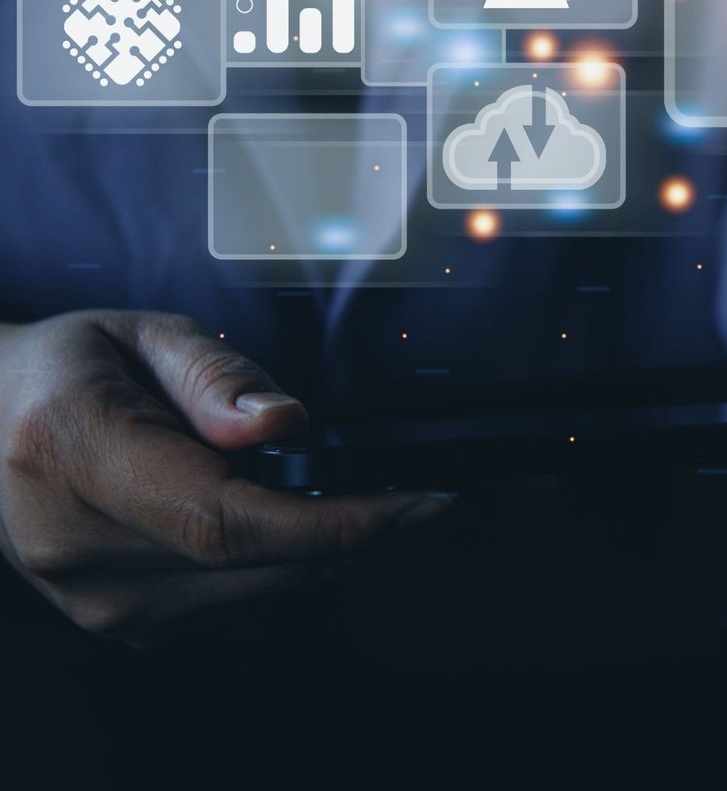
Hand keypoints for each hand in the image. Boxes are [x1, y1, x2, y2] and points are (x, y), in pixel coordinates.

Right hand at [0, 311, 445, 643]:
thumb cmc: (74, 369)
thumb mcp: (145, 334)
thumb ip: (216, 376)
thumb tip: (284, 422)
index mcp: (75, 453)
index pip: (220, 519)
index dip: (330, 522)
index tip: (415, 504)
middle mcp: (74, 543)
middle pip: (248, 565)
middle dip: (354, 534)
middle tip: (423, 495)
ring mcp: (90, 597)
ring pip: (252, 594)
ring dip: (323, 551)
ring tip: (352, 494)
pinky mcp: (117, 621)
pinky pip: (233, 604)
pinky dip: (281, 565)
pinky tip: (287, 517)